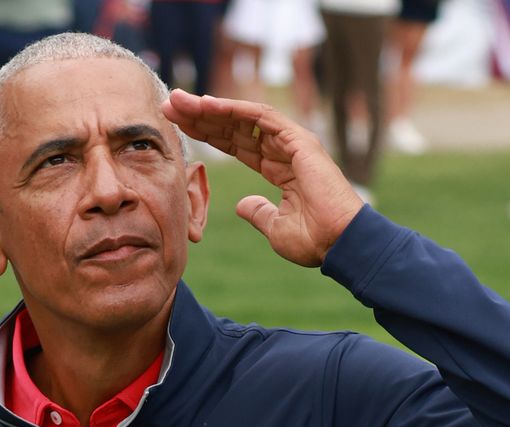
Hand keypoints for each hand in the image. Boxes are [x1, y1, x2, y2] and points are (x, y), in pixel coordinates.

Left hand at [161, 89, 361, 267]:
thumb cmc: (314, 240)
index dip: (208, 133)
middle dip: (202, 115)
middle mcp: (284, 151)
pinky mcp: (298, 140)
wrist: (339, 243)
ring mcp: (292, 143)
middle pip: (235, 126)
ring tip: (180, 101)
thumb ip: (258, 213)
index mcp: (279, 169)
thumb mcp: (275, 228)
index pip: (236, 144)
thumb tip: (242, 205)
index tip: (179, 125)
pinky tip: (206, 104)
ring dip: (210, 107)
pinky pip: (260, 117)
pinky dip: (233, 109)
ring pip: (243, 117)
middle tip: (170, 104)